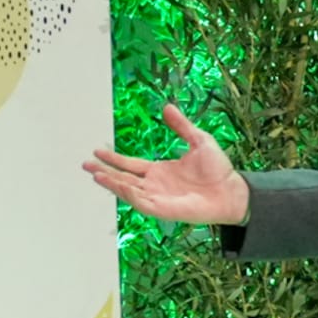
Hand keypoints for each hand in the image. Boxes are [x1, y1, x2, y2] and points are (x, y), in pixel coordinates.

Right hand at [84, 103, 250, 224]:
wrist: (232, 189)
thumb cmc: (218, 169)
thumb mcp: (199, 141)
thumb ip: (182, 126)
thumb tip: (167, 107)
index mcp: (159, 171)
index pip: (130, 165)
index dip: (114, 158)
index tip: (97, 151)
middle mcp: (155, 185)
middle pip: (123, 178)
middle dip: (104, 171)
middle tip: (85, 164)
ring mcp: (157, 198)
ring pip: (127, 191)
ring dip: (111, 183)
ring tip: (95, 173)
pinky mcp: (163, 209)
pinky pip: (141, 203)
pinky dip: (128, 194)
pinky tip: (118, 184)